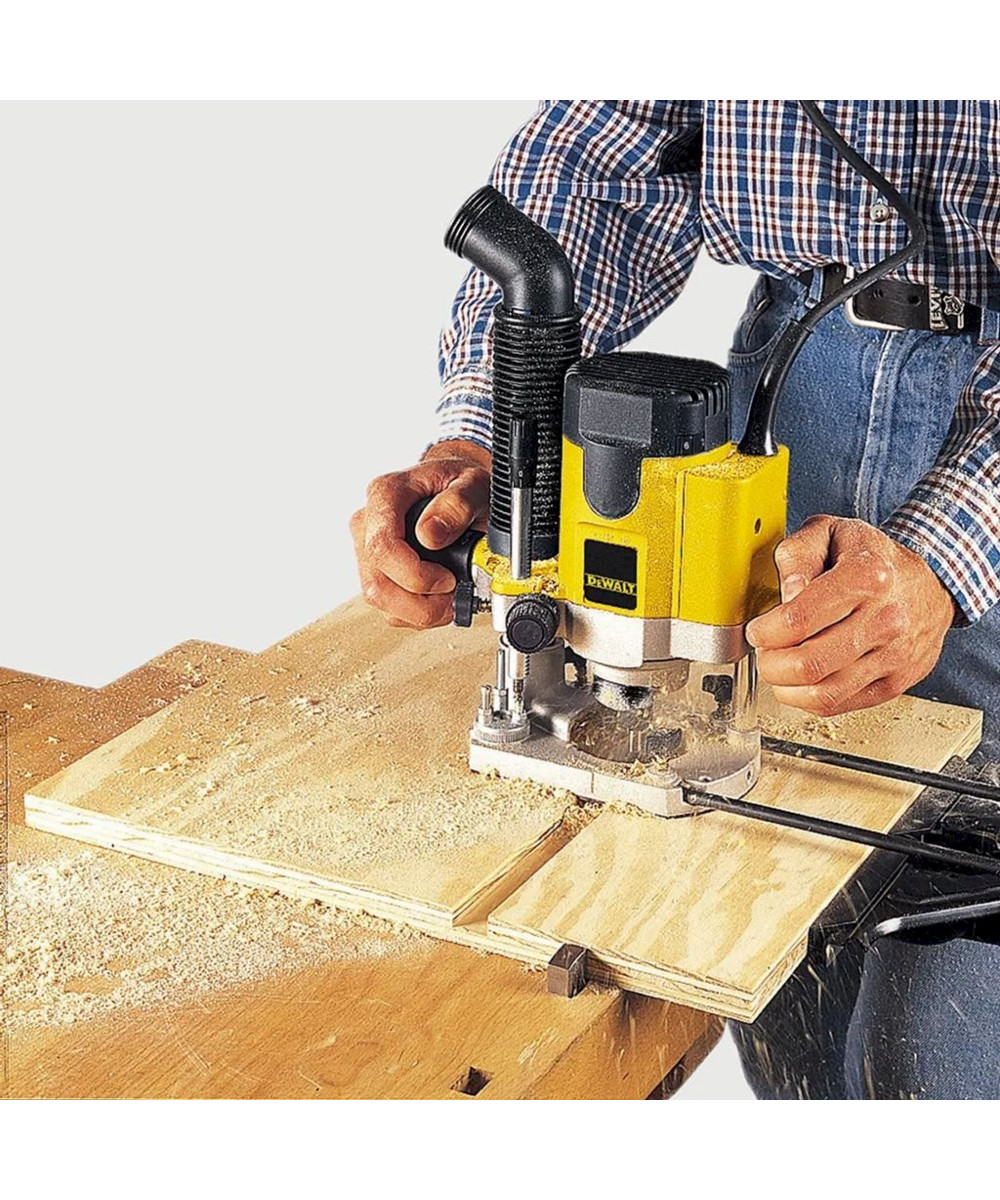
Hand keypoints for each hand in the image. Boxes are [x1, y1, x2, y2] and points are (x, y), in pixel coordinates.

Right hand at [350, 439, 490, 628]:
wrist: (456, 487)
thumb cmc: (460, 483)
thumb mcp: (472, 483)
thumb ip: (456, 504)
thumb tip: (430, 534)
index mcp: (386, 494)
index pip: (382, 546)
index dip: (415, 575)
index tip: (447, 580)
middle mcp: (369, 523)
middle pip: (376, 583)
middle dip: (419, 603)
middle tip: (453, 594)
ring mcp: (368, 549)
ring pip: (379, 600)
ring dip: (419, 611)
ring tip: (450, 598)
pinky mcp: (376, 571)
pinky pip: (387, 607)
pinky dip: (416, 614)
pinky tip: (438, 599)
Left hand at [745, 514, 955, 716]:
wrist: (933, 583)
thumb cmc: (873, 558)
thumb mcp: (831, 532)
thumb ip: (798, 554)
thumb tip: (788, 593)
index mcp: (866, 577)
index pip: (799, 620)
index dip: (765, 631)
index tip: (759, 629)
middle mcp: (885, 620)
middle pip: (808, 664)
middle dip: (770, 663)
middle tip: (765, 651)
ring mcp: (893, 656)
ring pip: (822, 693)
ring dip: (785, 686)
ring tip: (780, 667)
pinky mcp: (895, 683)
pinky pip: (838, 705)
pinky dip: (807, 699)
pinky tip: (802, 680)